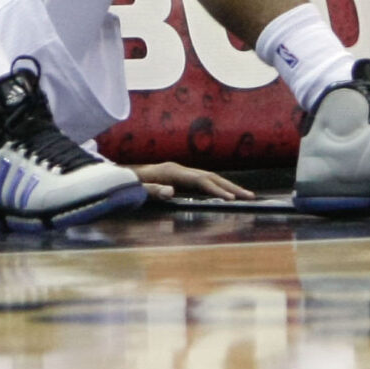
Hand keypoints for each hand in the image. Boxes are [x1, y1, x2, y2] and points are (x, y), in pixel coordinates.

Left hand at [124, 161, 256, 200]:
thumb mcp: (138, 189)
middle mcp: (180, 169)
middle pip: (211, 177)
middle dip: (231, 187)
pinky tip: (225, 195)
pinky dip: (217, 188)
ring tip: (245, 196)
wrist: (119, 176)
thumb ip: (154, 191)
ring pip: (210, 178)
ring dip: (228, 187)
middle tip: (250, 197)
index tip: (231, 199)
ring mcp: (181, 173)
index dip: (217, 190)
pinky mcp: (180, 178)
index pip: (201, 181)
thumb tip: (172, 193)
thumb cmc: (128, 185)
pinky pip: (203, 183)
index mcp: (173, 171)